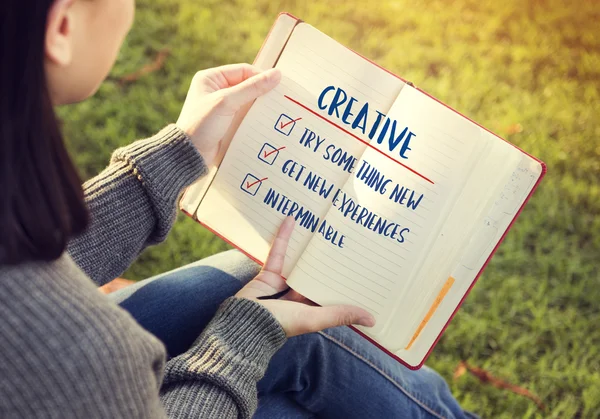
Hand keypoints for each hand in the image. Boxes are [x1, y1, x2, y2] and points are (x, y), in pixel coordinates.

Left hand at [176, 63, 280, 164]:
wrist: (190, 155)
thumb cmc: (201, 125)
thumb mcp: (226, 102)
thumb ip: (252, 88)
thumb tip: (276, 74)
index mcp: (211, 78)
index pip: (243, 71)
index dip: (261, 76)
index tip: (278, 85)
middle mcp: (216, 90)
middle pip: (247, 85)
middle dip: (262, 92)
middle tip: (281, 98)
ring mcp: (222, 107)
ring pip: (248, 102)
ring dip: (260, 106)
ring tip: (277, 111)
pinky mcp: (227, 122)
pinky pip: (246, 115)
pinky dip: (256, 118)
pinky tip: (267, 122)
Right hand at [236, 217, 375, 336]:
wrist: (245, 322)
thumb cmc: (282, 323)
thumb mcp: (315, 318)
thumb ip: (341, 315)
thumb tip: (373, 320)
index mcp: (312, 309)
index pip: (332, 292)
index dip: (345, 281)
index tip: (362, 266)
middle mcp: (299, 296)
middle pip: (317, 274)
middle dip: (329, 259)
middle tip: (345, 238)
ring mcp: (283, 284)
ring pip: (299, 261)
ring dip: (308, 246)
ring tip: (322, 226)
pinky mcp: (268, 273)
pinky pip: (279, 252)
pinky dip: (284, 237)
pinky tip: (292, 219)